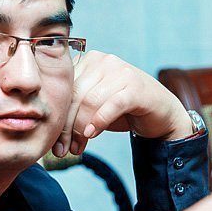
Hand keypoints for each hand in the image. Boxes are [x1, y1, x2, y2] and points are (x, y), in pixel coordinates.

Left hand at [52, 51, 191, 156]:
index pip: (64, 88)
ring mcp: (121, 71)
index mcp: (88, 61)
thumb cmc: (123, 111)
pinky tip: (92, 134)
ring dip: (80, 129)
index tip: (53, 141)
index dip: (57, 116)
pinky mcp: (136, 87)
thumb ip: (73, 111)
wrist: (160, 114)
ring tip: (77, 148)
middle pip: (74, 95)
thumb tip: (50, 133)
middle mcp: (103, 60)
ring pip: (90, 101)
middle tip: (62, 149)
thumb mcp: (92, 108)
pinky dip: (99, 121)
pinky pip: (112, 104)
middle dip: (66, 126)